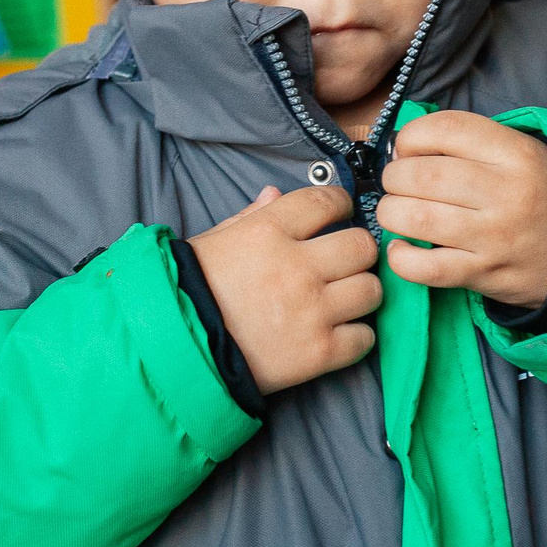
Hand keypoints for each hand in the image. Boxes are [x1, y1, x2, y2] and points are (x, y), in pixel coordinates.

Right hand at [188, 185, 381, 394]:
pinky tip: (340, 333)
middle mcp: (297, 267)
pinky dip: (357, 337)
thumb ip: (250, 216)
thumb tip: (274, 193)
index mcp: (268, 232)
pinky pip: (364, 339)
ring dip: (362, 292)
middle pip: (361, 246)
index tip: (342, 210)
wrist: (175, 351)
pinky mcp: (318, 353)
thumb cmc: (189, 292)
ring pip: (371, 290)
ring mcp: (311, 311)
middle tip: (348, 259)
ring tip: (346, 297)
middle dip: (358, 250)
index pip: (325, 202)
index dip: (340, 203)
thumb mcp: (213, 242)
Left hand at [375, 110, 546, 308]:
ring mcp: (496, 236)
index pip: (446, 129)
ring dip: (391, 213)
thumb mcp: (518, 155)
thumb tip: (402, 149)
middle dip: (394, 177)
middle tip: (396, 184)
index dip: (411, 136)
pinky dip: (402, 259)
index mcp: (515, 153)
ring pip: (419, 218)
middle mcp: (506, 192)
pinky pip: (428, 268)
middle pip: (424, 175)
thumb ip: (469, 144)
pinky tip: (401, 248)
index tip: (406, 150)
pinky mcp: (485, 273)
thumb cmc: (537, 196)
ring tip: (395, 212)